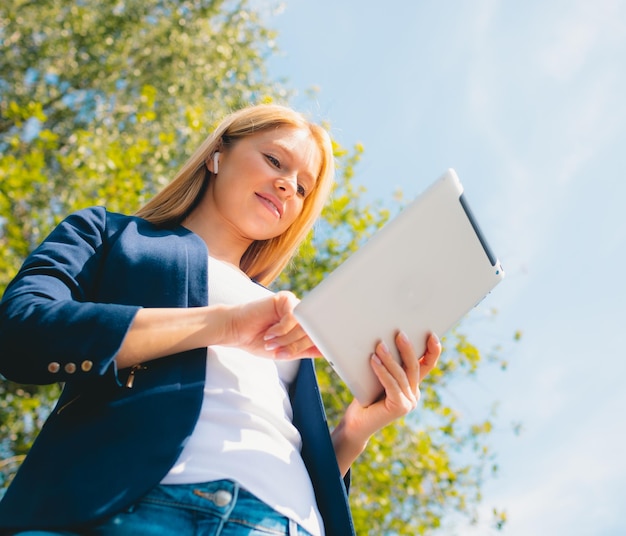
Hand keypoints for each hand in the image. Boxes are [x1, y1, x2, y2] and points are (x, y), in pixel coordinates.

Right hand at [224, 290, 320, 359]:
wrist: (235, 332)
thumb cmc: (258, 341)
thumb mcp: (286, 351)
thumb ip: (305, 350)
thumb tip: (326, 351)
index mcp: (303, 325)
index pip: (319, 334)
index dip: (317, 345)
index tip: (313, 354)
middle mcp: (301, 314)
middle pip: (313, 331)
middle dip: (296, 345)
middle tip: (280, 352)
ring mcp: (294, 305)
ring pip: (304, 325)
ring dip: (287, 339)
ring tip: (272, 343)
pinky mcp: (285, 298)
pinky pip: (293, 317)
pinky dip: (281, 329)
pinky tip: (269, 333)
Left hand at [332, 332, 440, 474]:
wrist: (356, 424)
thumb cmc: (365, 397)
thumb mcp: (379, 377)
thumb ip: (387, 366)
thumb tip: (384, 340)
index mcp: (412, 386)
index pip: (426, 365)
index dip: (432, 351)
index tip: (432, 335)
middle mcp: (414, 394)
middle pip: (413, 367)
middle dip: (407, 349)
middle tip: (399, 334)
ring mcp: (409, 402)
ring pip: (401, 375)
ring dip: (390, 358)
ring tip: (380, 345)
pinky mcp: (400, 408)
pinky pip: (391, 384)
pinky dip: (382, 371)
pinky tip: (373, 360)